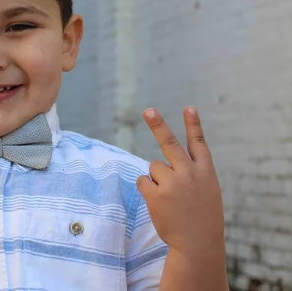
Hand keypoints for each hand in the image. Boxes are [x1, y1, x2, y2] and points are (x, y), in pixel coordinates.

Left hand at [137, 107, 224, 256]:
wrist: (198, 243)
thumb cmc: (201, 215)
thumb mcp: (206, 190)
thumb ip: (190, 172)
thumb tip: (158, 162)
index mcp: (205, 171)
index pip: (198, 143)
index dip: (193, 124)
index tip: (189, 107)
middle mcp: (189, 173)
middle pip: (169, 143)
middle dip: (158, 125)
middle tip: (148, 110)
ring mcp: (172, 183)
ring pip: (154, 167)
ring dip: (157, 179)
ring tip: (170, 197)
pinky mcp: (156, 194)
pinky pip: (143, 181)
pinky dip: (147, 189)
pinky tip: (160, 203)